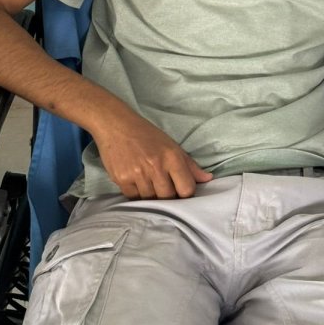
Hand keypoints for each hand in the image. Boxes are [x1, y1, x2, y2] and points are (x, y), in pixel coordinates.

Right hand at [92, 109, 212, 198]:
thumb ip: (190, 165)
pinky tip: (136, 182)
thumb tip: (208, 179)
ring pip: (150, 200)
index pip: (187, 189)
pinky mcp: (121, 179)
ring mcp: (138, 174)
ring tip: (148, 183)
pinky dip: (136, 194)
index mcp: (172, 157)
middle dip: (168, 197)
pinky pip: (133, 197)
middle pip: (168, 198)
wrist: (116, 124)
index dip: (185, 193)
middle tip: (163, 188)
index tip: (180, 191)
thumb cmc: (146, 134)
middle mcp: (156, 166)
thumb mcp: (171, 145)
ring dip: (151, 196)